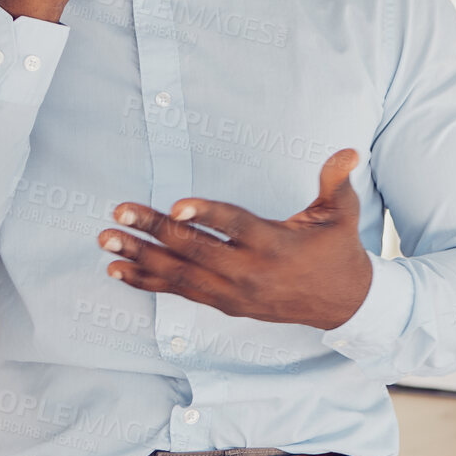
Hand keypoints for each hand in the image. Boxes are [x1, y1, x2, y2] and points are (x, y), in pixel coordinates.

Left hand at [98, 149, 372, 329]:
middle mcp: (251, 272)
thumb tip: (349, 150)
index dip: (207, 215)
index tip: (176, 206)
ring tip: (107, 239)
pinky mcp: (225, 304)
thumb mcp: (342, 214)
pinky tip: (118, 269)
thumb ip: (336, 181)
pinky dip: (147, 281)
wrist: (342, 304)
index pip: (236, 227)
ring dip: (140, 256)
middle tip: (119, 212)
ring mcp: (234, 292)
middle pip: (195, 250)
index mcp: (276, 245)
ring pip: (180, 275)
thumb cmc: (337, 251)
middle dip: (154, 230)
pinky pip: (180, 292)